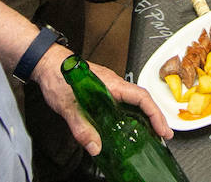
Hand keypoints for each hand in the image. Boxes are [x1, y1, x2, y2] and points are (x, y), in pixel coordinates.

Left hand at [31, 46, 172, 155]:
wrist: (47, 63)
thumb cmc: (57, 75)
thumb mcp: (68, 105)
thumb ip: (81, 127)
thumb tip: (95, 146)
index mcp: (110, 84)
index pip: (141, 97)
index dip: (155, 113)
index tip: (162, 128)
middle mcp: (113, 84)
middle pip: (143, 100)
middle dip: (156, 118)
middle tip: (163, 136)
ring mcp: (109, 87)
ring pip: (134, 101)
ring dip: (145, 116)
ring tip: (151, 133)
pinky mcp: (103, 90)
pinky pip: (124, 102)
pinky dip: (133, 114)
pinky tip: (129, 126)